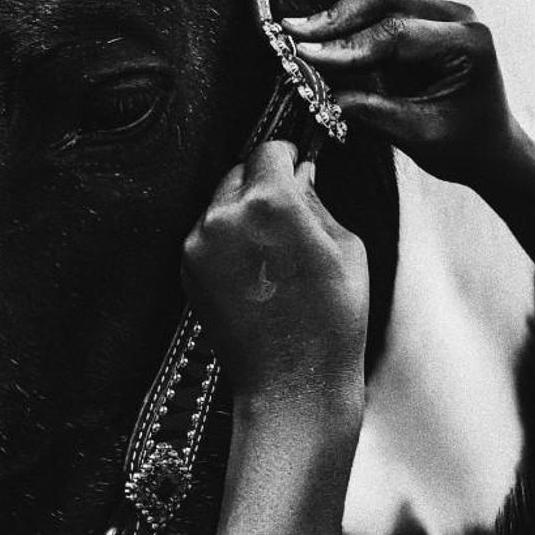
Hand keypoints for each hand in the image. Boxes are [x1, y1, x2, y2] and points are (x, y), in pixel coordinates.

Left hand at [182, 141, 367, 414]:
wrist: (292, 384)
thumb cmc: (331, 321)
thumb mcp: (346, 248)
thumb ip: (317, 201)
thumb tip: (300, 176)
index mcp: (270, 203)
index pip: (269, 149)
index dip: (287, 155)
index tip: (297, 165)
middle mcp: (225, 216)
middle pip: (240, 173)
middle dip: (263, 184)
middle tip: (288, 213)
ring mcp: (200, 244)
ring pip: (220, 204)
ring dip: (242, 212)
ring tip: (272, 252)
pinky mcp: (188, 270)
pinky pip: (207, 235)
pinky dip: (226, 241)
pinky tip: (254, 273)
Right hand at [284, 0, 521, 184]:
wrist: (489, 147)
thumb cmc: (462, 146)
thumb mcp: (417, 136)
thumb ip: (371, 112)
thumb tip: (319, 95)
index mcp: (467, 44)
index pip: (396, 34)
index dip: (346, 46)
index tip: (305, 56)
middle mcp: (458, 17)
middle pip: (386, 0)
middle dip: (336, 18)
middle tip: (292, 33)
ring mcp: (442, 14)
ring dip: (338, 17)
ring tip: (298, 34)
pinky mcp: (424, 20)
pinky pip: (381, 12)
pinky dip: (349, 25)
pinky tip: (318, 39)